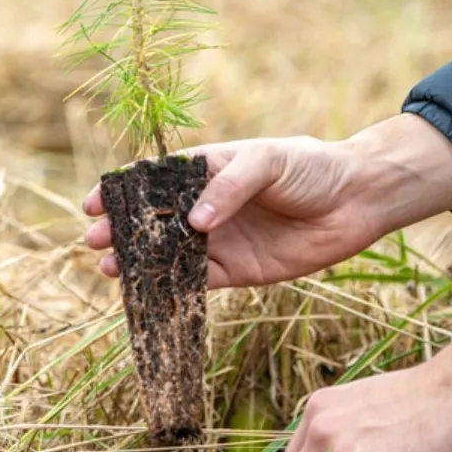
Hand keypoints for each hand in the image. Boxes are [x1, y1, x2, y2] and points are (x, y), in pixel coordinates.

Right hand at [83, 135, 379, 287]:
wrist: (356, 200)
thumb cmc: (311, 167)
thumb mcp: (267, 161)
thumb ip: (229, 187)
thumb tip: (194, 222)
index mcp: (207, 169)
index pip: (154, 179)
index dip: (122, 191)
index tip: (94, 202)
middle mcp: (207, 205)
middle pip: (154, 221)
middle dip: (122, 230)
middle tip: (94, 241)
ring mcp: (220, 240)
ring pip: (169, 254)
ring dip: (139, 261)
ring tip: (110, 267)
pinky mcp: (238, 271)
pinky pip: (199, 281)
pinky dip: (174, 287)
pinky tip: (150, 290)